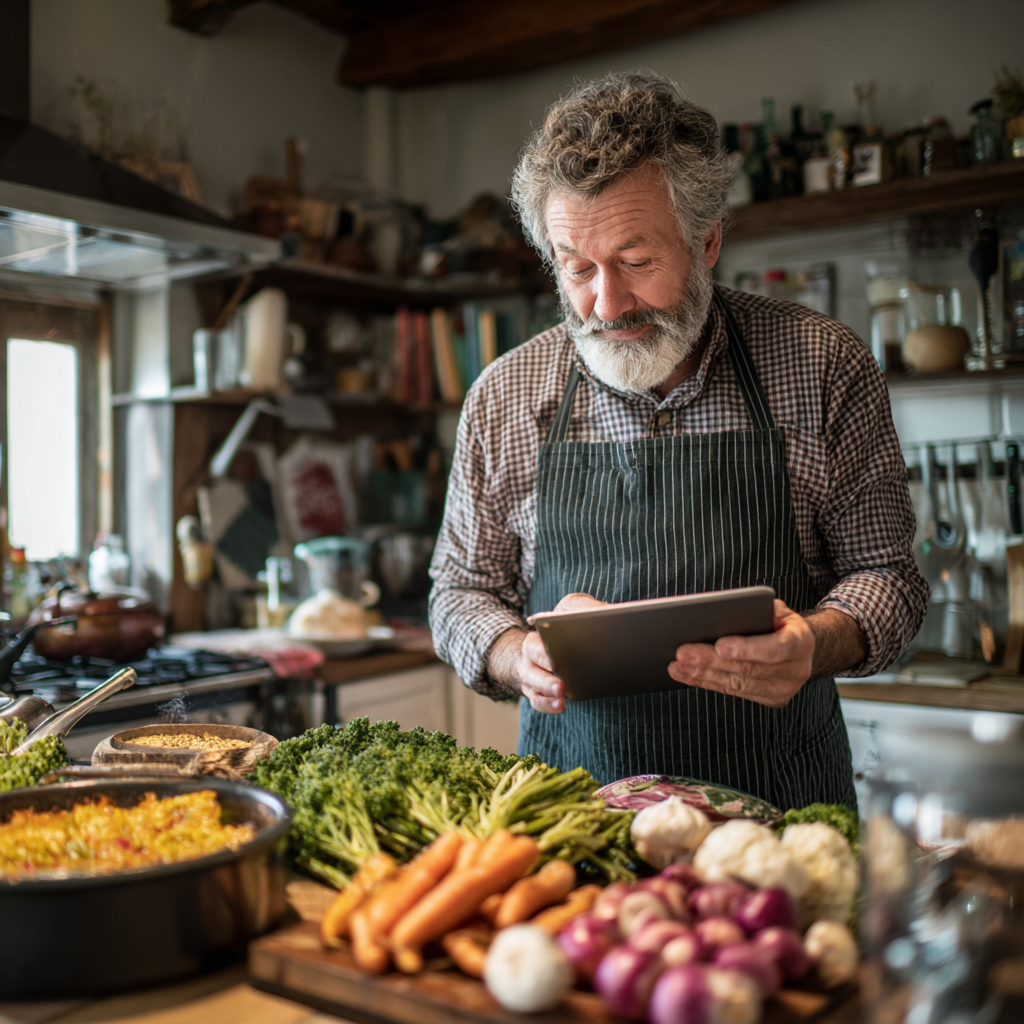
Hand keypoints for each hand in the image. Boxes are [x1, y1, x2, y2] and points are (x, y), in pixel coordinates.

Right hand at [489, 593, 608, 713]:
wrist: (552, 651)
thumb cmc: (567, 629)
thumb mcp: (571, 612)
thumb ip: (578, 609)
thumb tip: (591, 613)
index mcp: (537, 637)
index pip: (538, 638)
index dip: (545, 645)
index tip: (556, 648)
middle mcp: (530, 656)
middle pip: (533, 659)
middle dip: (546, 666)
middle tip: (560, 673)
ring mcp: (531, 676)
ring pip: (533, 683)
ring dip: (546, 687)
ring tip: (561, 692)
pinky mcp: (537, 693)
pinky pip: (538, 701)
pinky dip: (548, 704)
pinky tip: (561, 705)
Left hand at [668, 599, 814, 707]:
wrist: (801, 647)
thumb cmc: (780, 622)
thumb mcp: (776, 608)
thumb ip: (757, 610)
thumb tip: (725, 612)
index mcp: (801, 642)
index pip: (776, 649)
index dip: (747, 648)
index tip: (720, 645)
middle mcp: (796, 670)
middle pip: (748, 669)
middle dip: (712, 661)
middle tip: (683, 653)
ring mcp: (783, 689)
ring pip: (737, 684)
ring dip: (703, 674)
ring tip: (678, 665)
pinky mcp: (770, 699)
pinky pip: (733, 692)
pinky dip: (706, 682)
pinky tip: (687, 674)